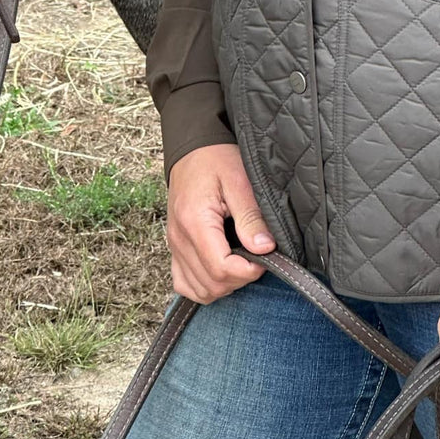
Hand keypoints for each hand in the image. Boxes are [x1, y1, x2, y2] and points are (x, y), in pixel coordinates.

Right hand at [166, 144, 275, 303]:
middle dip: (239, 278)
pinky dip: (203, 286)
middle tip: (256, 257)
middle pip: (210, 284)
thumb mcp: (239, 179)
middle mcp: (179, 238)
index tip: (265, 258)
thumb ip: (251, 216)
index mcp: (194, 221)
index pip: (220, 268)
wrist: (192, 148)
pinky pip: (184, 283)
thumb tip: (264, 248)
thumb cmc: (216, 158)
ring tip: (241, 262)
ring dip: (224, 285)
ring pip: (198, 290)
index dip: (248, 271)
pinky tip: (220, 271)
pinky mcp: (174, 247)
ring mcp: (174, 245)